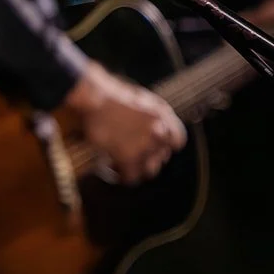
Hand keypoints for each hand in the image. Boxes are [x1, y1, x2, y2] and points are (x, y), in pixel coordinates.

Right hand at [64, 62, 185, 184]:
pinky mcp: (127, 157)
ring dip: (138, 168)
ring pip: (150, 171)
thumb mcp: (143, 99)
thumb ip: (156, 115)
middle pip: (161, 157)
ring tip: (123, 163)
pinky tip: (113, 170)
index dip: (164, 146)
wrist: (96, 99)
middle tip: (131, 153)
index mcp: (164, 117)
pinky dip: (123, 176)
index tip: (154, 147)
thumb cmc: (114, 96)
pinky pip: (131, 177)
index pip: (177, 141)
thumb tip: (159, 130)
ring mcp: (145, 147)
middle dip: (148, 157)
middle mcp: (159, 133)